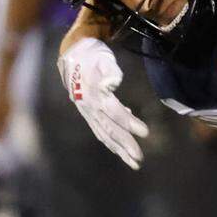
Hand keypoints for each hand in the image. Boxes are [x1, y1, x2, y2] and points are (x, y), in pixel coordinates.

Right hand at [57, 38, 148, 169]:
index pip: (114, 112)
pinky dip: (110, 141)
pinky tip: (121, 147)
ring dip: (119, 149)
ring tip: (133, 162)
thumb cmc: (91, 55)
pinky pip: (99, 130)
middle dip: (124, 144)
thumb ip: (109, 70)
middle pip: (109, 129)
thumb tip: (112, 83)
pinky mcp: (88, 113)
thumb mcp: (102, 57)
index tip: (145, 132)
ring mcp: (87, 112)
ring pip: (104, 134)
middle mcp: (89, 107)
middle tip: (139, 159)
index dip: (129, 122)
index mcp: (94, 94)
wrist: (71, 55)